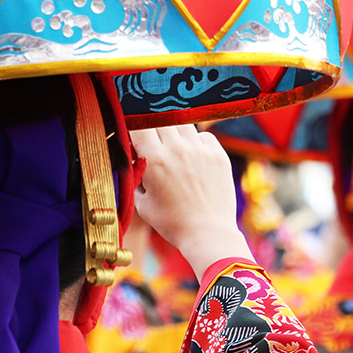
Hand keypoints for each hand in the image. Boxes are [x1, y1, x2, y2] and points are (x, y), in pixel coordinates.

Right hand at [129, 126, 251, 277]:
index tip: (134, 135)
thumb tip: (134, 159)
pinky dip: (196, 142)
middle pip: (159, 119)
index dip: (133, 128)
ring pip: (182, 124)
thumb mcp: (142, 202)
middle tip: (154, 143)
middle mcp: (177, 149)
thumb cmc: (171, 222)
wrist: (207, 234)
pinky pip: (204, 136)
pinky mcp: (218, 155)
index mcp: (154, 160)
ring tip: (175, 150)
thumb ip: (135, 177)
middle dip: (153, 129)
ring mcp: (199, 150)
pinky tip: (194, 157)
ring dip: (174, 132)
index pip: (138, 126)